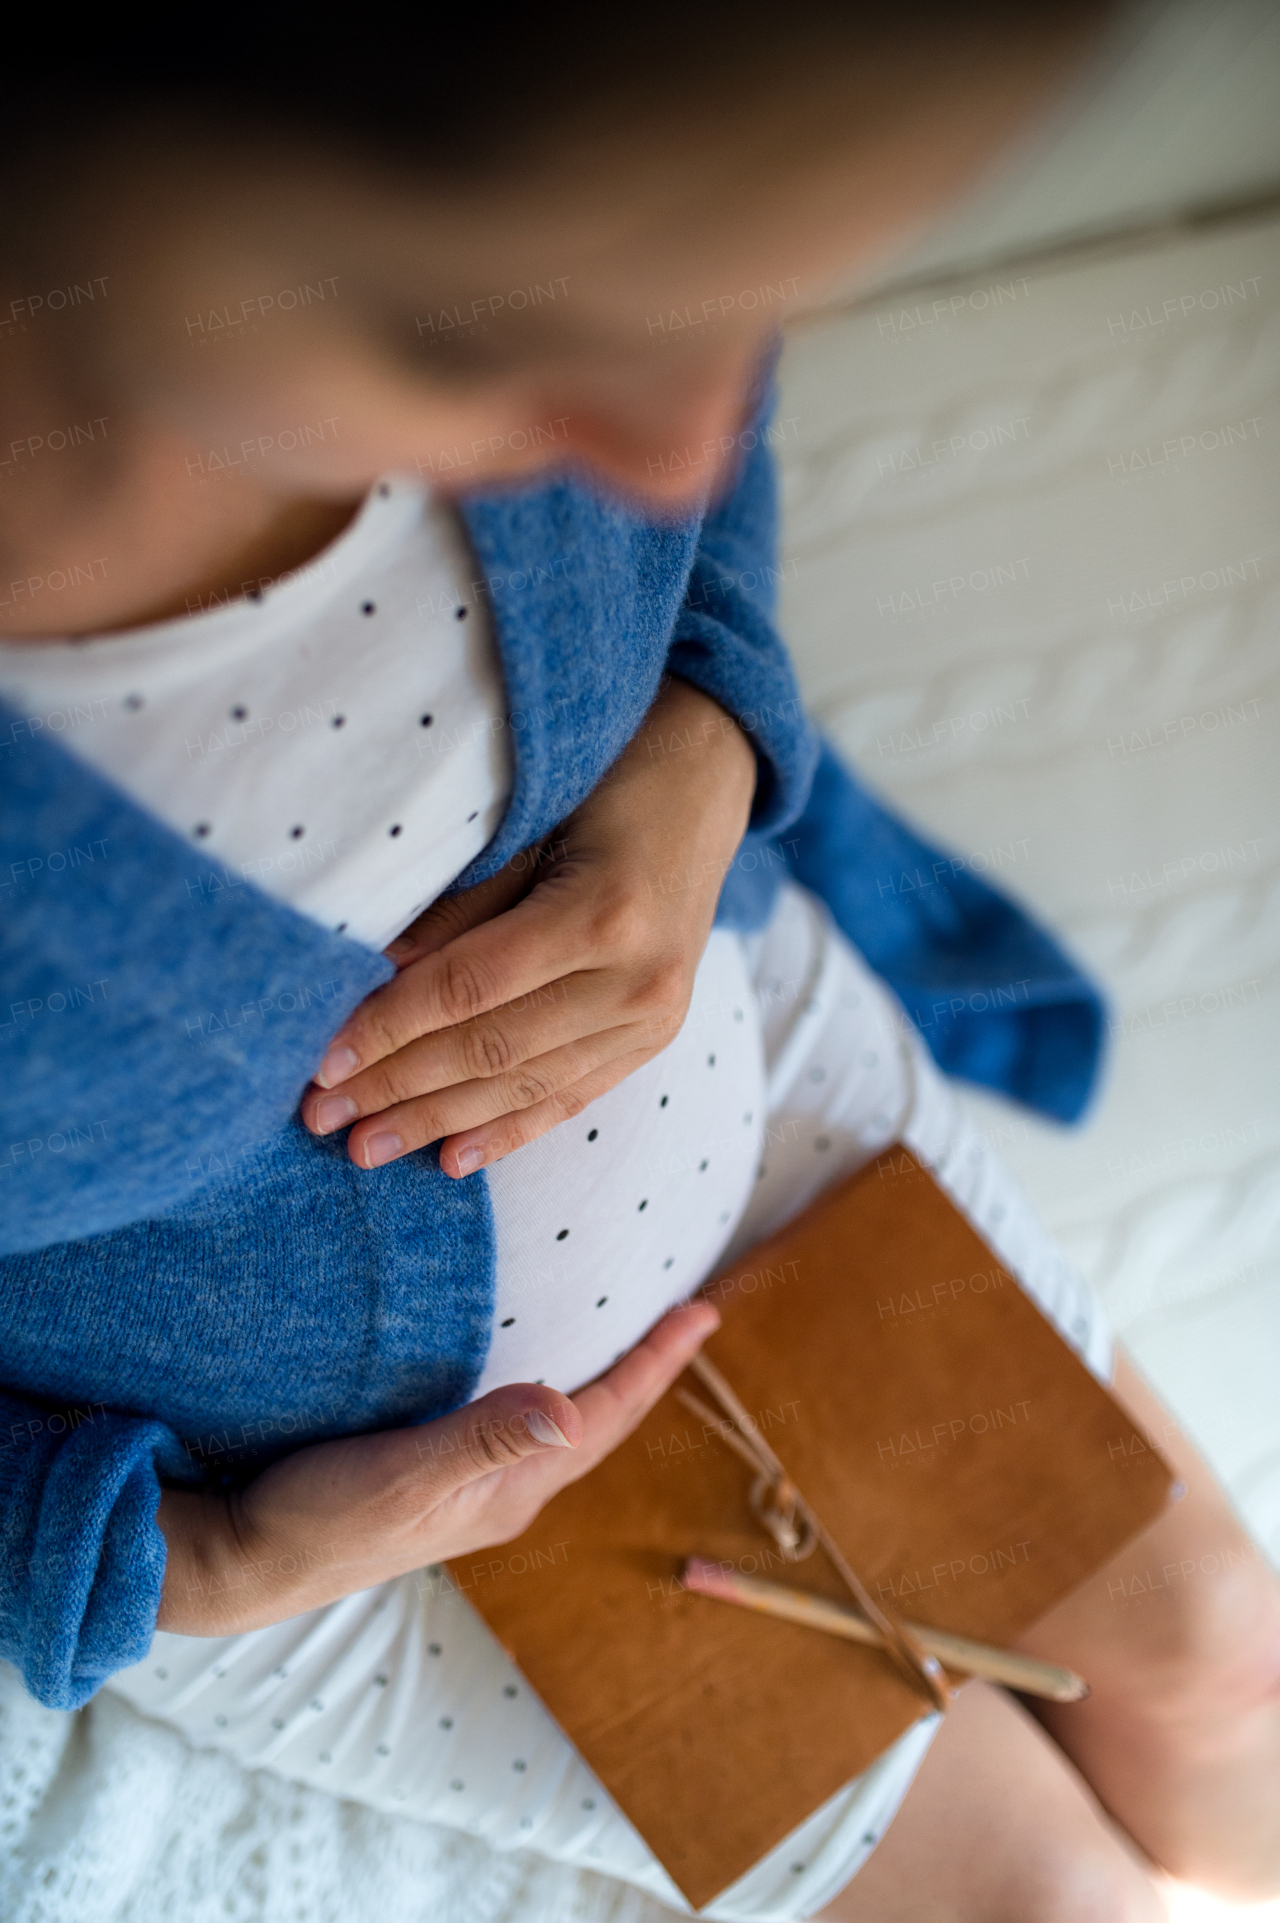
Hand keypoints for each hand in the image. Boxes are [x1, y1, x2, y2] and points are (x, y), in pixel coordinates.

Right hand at [156, 1299, 718, 1633]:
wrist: (247, 1563)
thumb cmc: (320, 1518)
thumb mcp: (403, 1474)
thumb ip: (482, 1439)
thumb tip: (568, 1407)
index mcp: (511, 1490)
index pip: (604, 1416)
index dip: (656, 1363)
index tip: (703, 1312)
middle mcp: (504, 1495)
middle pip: (597, 1424)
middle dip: (646, 1371)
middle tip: (687, 1318)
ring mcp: (471, 1495)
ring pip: (562, 1433)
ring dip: (604, 1387)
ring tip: (633, 1347)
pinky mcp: (434, 1485)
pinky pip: (519, 1434)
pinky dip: (550, 1398)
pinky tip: (536, 1384)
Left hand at [298, 675, 756, 1174]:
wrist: (705, 785)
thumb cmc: (606, 781)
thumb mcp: (530, 821)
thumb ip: (462, 903)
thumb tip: (375, 976)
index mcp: (603, 913)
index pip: (471, 988)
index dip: (391, 1028)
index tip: (322, 1061)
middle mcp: (637, 979)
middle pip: (493, 1048)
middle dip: (398, 1087)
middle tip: (320, 1116)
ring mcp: (655, 1017)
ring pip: (527, 1085)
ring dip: (438, 1121)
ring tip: (366, 1147)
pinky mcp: (657, 1037)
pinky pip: (572, 1096)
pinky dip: (510, 1130)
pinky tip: (452, 1159)